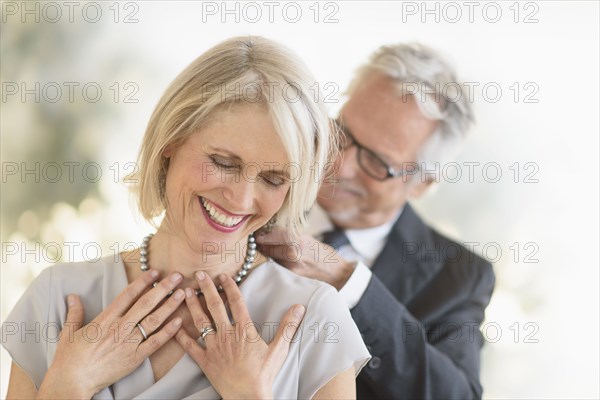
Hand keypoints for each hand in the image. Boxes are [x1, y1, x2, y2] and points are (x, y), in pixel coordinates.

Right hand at [38, 270, 184, 398]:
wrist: (73, 382)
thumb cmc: (69, 360)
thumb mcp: (68, 333)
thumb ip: (74, 313)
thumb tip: (72, 296)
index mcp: (105, 319)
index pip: (128, 295)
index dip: (143, 282)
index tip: (155, 271)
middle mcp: (120, 328)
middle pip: (145, 303)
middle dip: (163, 288)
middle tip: (177, 276)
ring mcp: (129, 343)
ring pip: (153, 320)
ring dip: (169, 306)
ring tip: (183, 294)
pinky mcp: (135, 358)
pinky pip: (155, 342)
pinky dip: (168, 331)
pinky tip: (179, 321)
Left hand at [175, 272, 305, 399]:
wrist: (248, 396)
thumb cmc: (264, 374)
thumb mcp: (280, 349)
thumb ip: (288, 326)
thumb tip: (299, 307)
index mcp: (244, 330)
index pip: (236, 302)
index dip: (229, 286)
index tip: (223, 275)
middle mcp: (227, 334)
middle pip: (215, 306)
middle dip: (206, 288)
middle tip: (199, 273)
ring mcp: (214, 347)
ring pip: (200, 322)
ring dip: (192, 305)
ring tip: (186, 292)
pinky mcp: (205, 361)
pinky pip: (190, 347)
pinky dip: (182, 336)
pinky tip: (175, 326)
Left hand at [255, 227, 354, 289]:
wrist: (338, 274)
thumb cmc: (324, 255)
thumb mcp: (309, 239)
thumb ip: (292, 236)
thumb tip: (273, 231)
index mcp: (299, 240)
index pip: (275, 234)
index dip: (264, 234)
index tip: (257, 234)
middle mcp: (294, 253)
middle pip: (268, 247)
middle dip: (262, 245)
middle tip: (257, 242)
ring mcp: (291, 267)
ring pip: (271, 258)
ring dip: (267, 254)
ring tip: (266, 250)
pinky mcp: (291, 277)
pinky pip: (278, 267)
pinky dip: (275, 263)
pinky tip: (277, 261)